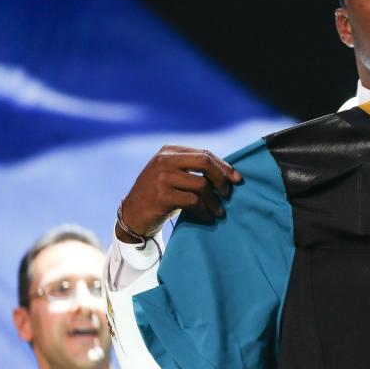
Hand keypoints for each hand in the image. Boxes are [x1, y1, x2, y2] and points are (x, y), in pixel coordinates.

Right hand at [116, 145, 241, 242]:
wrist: (132, 216)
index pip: (204, 154)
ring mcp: (161, 177)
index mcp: (168, 151)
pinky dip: (205, 211)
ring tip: (219, 211)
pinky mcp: (162, 196)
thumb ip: (192, 168)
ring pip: (202, 185)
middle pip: (205, 162)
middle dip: (222, 178)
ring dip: (215, 201)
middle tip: (228, 194)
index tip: (237, 179)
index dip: (224, 166)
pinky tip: (207, 217)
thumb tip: (228, 173)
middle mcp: (164, 161)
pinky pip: (194, 201)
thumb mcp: (171, 175)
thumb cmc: (159, 196)